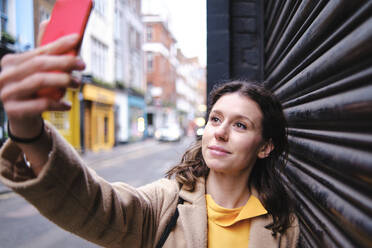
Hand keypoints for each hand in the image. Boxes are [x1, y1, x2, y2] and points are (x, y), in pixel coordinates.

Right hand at [0, 21, 85, 138]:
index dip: (59, 44)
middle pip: (39, 64)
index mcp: (11, 62)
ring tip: (77, 84)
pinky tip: (67, 105)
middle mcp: (5, 75)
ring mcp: (7, 93)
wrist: (22, 118)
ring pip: (39, 81)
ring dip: (63, 81)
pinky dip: (58, 104)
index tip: (77, 39)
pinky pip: (41, 104)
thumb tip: (48, 22)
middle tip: (83, 65)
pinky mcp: (13, 110)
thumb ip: (45, 52)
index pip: (39, 51)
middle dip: (64, 62)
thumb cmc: (34, 91)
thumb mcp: (38, 72)